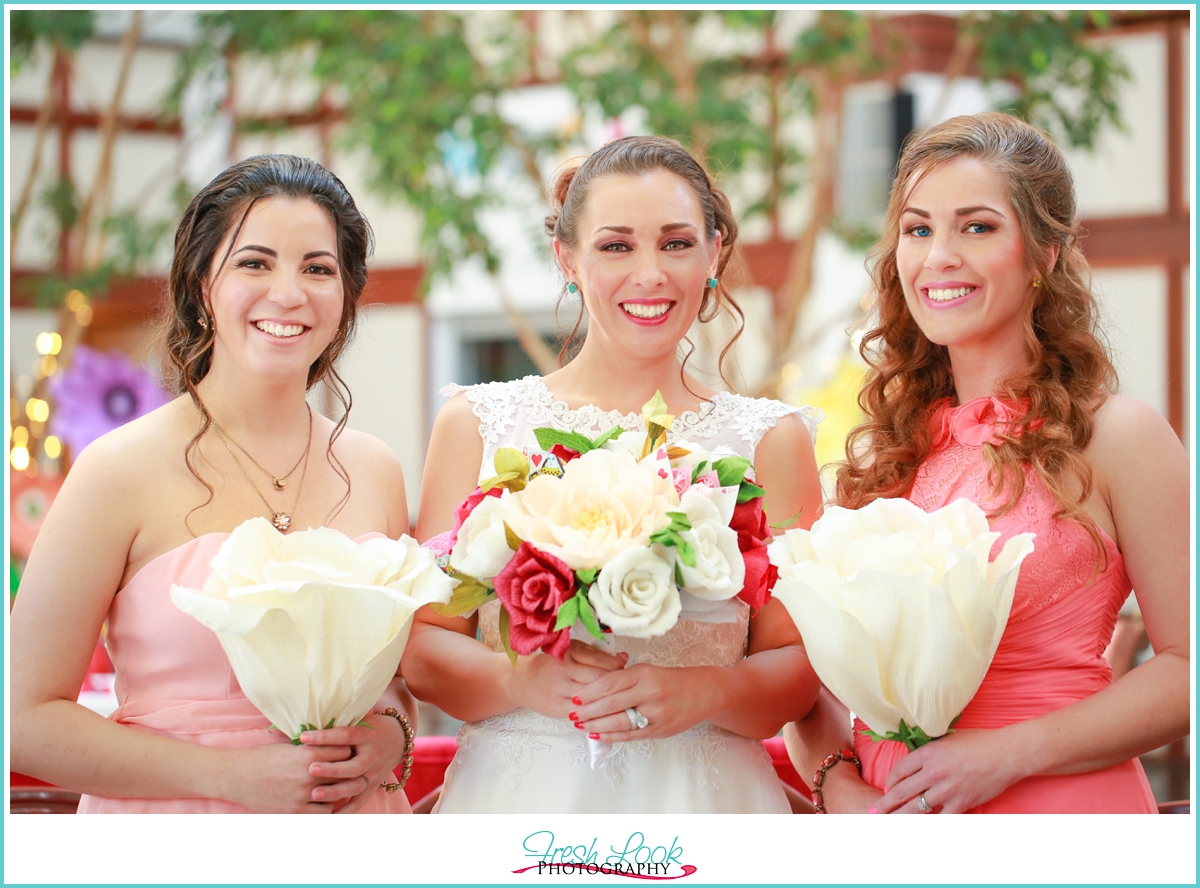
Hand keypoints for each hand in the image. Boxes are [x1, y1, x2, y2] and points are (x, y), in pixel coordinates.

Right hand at [223, 741, 354, 812]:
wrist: (235, 776)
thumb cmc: (262, 757)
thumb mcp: (289, 745)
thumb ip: (313, 747)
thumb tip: (335, 742)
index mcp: (309, 753)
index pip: (345, 751)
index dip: (348, 751)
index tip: (349, 752)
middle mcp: (309, 774)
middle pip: (345, 772)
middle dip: (349, 770)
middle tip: (351, 769)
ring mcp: (303, 795)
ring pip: (338, 793)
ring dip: (340, 790)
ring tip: (340, 786)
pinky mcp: (295, 811)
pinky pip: (324, 812)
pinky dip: (328, 807)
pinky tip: (325, 801)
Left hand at [300, 715, 406, 813]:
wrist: (397, 740)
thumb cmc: (369, 727)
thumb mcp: (359, 720)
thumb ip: (338, 724)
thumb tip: (307, 722)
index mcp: (367, 735)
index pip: (345, 735)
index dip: (325, 736)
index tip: (303, 737)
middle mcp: (373, 755)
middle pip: (354, 766)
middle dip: (332, 769)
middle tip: (310, 769)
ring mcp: (375, 772)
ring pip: (356, 786)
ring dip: (336, 792)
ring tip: (314, 794)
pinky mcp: (373, 786)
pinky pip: (360, 801)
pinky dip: (345, 811)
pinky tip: (328, 816)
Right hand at [507, 641, 626, 718]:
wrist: (521, 680)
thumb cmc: (551, 665)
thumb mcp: (571, 653)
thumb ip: (596, 655)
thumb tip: (624, 658)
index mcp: (570, 651)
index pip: (603, 661)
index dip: (618, 668)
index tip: (623, 671)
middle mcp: (565, 668)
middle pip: (601, 680)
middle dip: (616, 686)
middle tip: (625, 689)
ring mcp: (560, 688)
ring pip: (594, 697)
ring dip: (609, 701)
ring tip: (618, 701)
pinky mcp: (558, 706)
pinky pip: (584, 712)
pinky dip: (596, 713)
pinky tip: (604, 712)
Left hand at [572, 664, 721, 741]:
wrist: (705, 692)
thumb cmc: (672, 680)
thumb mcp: (649, 671)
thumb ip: (625, 679)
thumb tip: (594, 689)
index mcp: (645, 674)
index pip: (610, 683)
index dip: (590, 691)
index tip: (576, 696)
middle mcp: (650, 693)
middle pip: (611, 703)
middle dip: (588, 710)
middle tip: (572, 713)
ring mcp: (656, 714)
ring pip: (619, 722)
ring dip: (596, 725)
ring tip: (581, 725)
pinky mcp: (660, 730)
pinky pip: (631, 735)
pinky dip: (612, 736)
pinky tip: (598, 735)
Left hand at [873, 729, 1023, 813]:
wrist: (1006, 754)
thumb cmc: (979, 743)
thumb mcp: (947, 739)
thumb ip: (930, 751)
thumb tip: (914, 762)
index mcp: (928, 753)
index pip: (900, 769)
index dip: (890, 780)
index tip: (887, 787)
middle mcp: (933, 772)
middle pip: (901, 791)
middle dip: (885, 803)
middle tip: (873, 812)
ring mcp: (946, 790)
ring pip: (916, 808)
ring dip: (900, 817)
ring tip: (888, 823)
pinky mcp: (961, 803)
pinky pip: (940, 818)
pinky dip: (929, 824)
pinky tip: (920, 828)